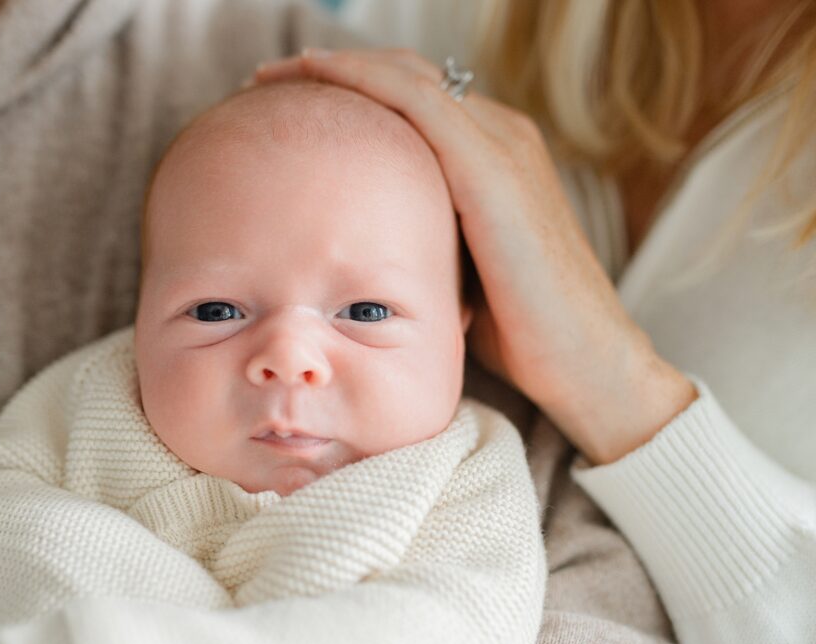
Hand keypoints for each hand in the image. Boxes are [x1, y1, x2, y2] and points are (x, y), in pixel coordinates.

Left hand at [254, 49, 695, 463]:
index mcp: (493, 158)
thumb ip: (421, 236)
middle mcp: (501, 137)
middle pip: (404, 78)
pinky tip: (315, 76)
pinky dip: (360, 80)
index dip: (350, 91)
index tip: (287, 108)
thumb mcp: (457, 269)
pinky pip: (415, 101)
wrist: (586, 366)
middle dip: (333, 70)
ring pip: (406, 78)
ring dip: (336, 67)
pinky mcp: (493, 169)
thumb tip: (357, 244)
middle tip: (269, 81)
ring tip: (274, 76)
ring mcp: (501, 147)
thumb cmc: (518, 333)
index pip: (411, 101)